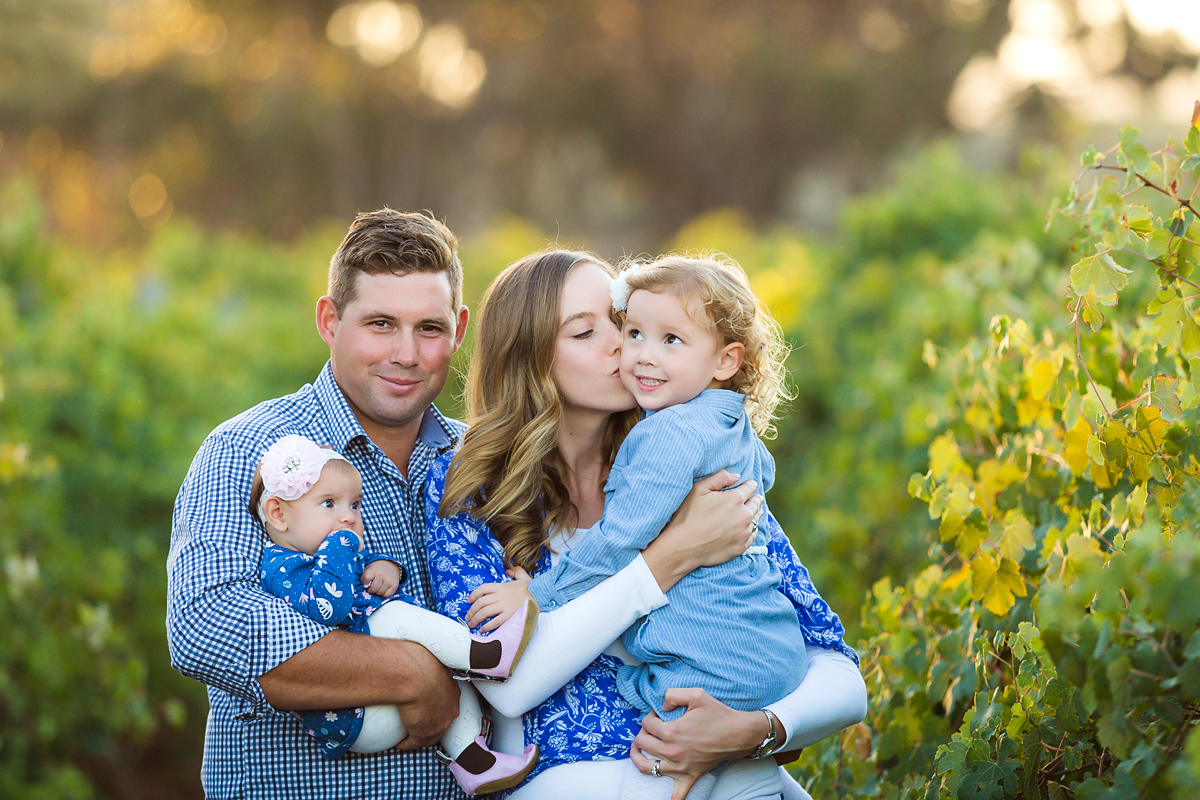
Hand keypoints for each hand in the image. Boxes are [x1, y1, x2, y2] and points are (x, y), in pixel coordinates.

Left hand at [361, 560, 400, 597]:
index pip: (366, 578)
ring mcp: (389, 581)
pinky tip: (383, 589)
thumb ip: (365, 577)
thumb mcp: (369, 568)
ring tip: (378, 587)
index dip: (363, 582)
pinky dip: (384, 594)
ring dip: (377, 592)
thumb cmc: (377, 569)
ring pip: (380, 593)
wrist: (391, 564)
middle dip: (370, 590)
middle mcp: (382, 575)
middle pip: (373, 589)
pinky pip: (387, 595)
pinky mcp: (395, 585)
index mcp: (373, 569)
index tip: (365, 582)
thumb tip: (362, 588)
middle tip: (371, 587)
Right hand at [391, 643, 460, 749]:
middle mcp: (450, 706)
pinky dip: (406, 743)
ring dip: (421, 734)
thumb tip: (413, 647)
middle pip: (444, 718)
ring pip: (431, 734)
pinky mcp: (424, 732)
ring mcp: (439, 721)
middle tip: (418, 718)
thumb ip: (423, 656)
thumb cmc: (418, 657)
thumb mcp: (427, 654)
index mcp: (451, 687)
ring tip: (408, 733)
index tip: (427, 701)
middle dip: (434, 720)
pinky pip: (414, 742)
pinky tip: (398, 742)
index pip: (448, 698)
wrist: (413, 673)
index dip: (439, 702)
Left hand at [465, 567, 531, 631]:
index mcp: (502, 586)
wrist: (543, 596)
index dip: (473, 595)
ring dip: (475, 619)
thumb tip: (509, 569)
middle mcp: (500, 596)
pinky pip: (494, 622)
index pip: (482, 589)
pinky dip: (486, 627)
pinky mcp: (509, 616)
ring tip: (471, 625)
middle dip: (471, 611)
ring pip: (484, 612)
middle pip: (480, 603)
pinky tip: (482, 630)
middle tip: (467, 617)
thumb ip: (516, 572)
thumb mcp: (524, 577)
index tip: (468, 601)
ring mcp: (504, 606)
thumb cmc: (534, 588)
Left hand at [630, 688, 773, 799]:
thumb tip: (660, 706)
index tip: (656, 714)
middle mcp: (673, 752)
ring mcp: (680, 767)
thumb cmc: (718, 713)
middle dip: (642, 733)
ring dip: (638, 758)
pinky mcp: (690, 776)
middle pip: (643, 744)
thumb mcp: (696, 694)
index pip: (647, 724)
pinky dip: (670, 797)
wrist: (739, 733)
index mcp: (672, 732)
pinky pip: (677, 794)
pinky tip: (665, 796)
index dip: (649, 716)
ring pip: (647, 768)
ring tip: (637, 750)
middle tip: (649, 728)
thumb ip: (672, 694)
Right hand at [642, 470, 763, 591]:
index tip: (750, 485)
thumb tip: (737, 476)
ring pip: (756, 520)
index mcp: (735, 498)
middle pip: (756, 503)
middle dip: (755, 498)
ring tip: (756, 511)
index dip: (750, 485)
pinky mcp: (741, 547)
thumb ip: (719, 478)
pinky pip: (753, 536)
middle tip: (756, 498)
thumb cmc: (687, 516)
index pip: (750, 487)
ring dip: (756, 514)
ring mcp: (743, 533)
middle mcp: (744, 515)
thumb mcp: (699, 489)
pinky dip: (752, 530)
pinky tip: (749, 528)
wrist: (683, 547)